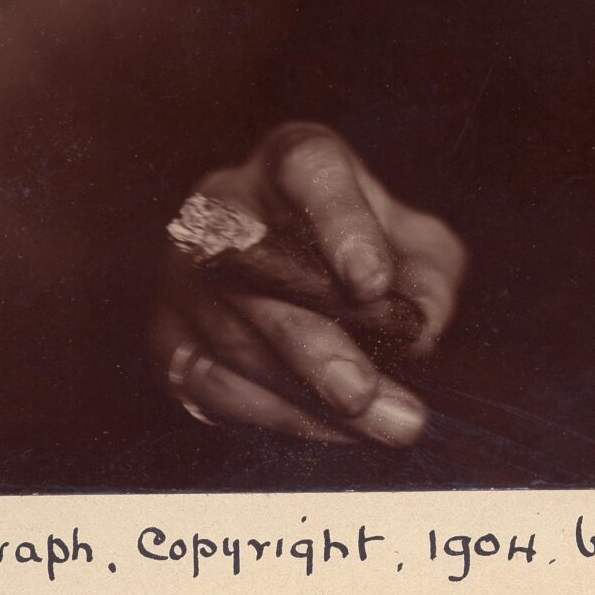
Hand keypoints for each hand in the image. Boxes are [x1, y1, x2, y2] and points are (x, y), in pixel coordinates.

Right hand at [150, 123, 467, 446]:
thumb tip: (423, 322)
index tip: (373, 281)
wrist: (295, 269)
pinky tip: (332, 433)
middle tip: (365, 394)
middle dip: (315, 342)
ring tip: (382, 427)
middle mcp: (225, 203)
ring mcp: (184, 270)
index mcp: (292, 160)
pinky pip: (211, 385)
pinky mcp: (165, 336)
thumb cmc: (365, 251)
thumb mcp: (414, 244)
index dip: (340, 223)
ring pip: (236, 340)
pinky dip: (274, 417)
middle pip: (259, 269)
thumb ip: (429, 274)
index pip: (309, 168)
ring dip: (307, 397)